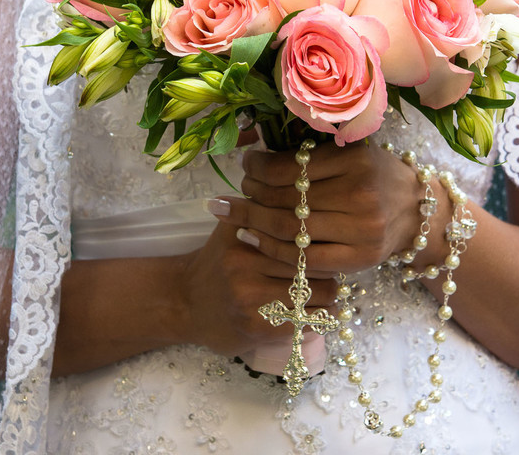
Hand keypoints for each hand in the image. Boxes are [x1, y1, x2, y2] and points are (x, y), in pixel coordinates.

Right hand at [176, 221, 337, 357]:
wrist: (184, 301)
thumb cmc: (218, 262)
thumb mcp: (232, 228)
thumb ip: (261, 209)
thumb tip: (303, 192)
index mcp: (243, 232)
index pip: (300, 232)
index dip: (320, 238)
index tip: (329, 241)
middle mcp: (244, 262)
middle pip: (309, 261)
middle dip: (328, 266)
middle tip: (335, 268)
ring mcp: (249, 296)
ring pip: (313, 292)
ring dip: (330, 294)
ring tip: (329, 290)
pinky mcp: (255, 326)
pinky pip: (303, 320)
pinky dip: (321, 316)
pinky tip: (324, 311)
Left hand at [217, 141, 428, 274]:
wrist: (418, 211)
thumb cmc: (376, 176)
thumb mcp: (351, 152)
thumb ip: (311, 154)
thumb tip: (254, 157)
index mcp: (355, 159)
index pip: (289, 166)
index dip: (257, 168)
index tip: (246, 165)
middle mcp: (361, 193)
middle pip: (286, 199)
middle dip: (251, 196)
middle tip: (236, 192)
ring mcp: (362, 229)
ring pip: (290, 229)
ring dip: (254, 222)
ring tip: (235, 215)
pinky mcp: (360, 258)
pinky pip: (303, 258)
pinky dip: (272, 250)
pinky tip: (252, 239)